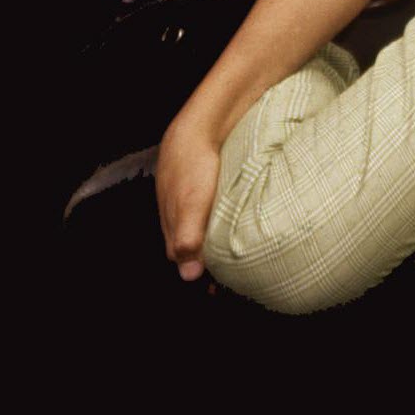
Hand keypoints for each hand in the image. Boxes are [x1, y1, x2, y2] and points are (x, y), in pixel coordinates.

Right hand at [155, 104, 227, 279]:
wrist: (199, 123)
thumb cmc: (194, 165)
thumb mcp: (192, 203)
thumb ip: (188, 238)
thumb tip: (190, 276)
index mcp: (172, 229)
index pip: (185, 264)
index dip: (204, 278)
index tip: (223, 290)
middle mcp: (177, 220)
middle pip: (192, 250)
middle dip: (210, 264)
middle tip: (237, 278)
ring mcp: (189, 204)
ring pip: (202, 231)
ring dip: (217, 243)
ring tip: (242, 255)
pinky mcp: (202, 190)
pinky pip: (210, 213)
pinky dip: (222, 222)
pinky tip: (237, 222)